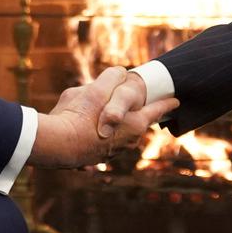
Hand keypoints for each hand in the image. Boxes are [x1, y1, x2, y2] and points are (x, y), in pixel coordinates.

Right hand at [30, 66, 177, 167]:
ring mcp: (112, 153)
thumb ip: (113, 77)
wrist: (55, 145)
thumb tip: (120, 74)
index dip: (167, 103)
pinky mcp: (94, 158)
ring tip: (99, 112)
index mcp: (135, 123)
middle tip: (134, 103)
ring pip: (117, 132)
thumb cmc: (79, 115)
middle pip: (137, 122)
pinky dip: (96, 133)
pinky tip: (83, 127)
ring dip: (113, 123)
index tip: (176, 100)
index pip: (157, 109)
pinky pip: (101, 141)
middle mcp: (128, 141)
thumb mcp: (97, 88)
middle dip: (135, 112)